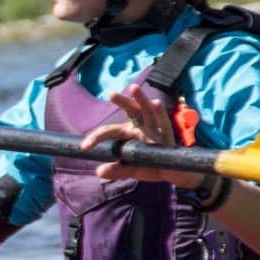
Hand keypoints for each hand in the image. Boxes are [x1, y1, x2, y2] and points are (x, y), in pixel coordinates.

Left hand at [80, 85, 202, 190]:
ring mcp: (154, 127)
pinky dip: (159, 112)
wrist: (175, 171)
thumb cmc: (151, 166)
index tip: (84, 147)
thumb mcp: (133, 170)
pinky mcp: (167, 133)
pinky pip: (162, 121)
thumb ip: (117, 170)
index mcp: (128, 133)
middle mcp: (140, 126)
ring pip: (146, 110)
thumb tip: (99, 171)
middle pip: (130, 110)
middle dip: (121, 101)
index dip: (96, 137)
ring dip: (140, 99)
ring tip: (133, 88)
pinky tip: (156, 103)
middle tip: (111, 93)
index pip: (109, 131)